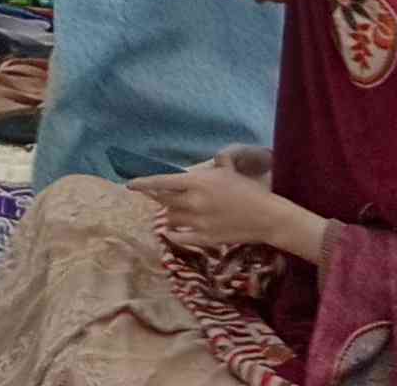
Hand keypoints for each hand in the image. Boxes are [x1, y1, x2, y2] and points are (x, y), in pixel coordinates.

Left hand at [135, 161, 323, 260]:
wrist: (266, 217)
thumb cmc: (248, 190)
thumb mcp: (229, 170)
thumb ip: (216, 162)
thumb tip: (212, 159)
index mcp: (197, 182)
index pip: (162, 182)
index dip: (143, 183)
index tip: (130, 185)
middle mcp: (194, 202)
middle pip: (163, 201)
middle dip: (157, 198)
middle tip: (155, 197)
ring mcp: (199, 222)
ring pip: (170, 218)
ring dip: (168, 215)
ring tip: (171, 211)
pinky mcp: (206, 238)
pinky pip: (180, 237)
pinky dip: (172, 234)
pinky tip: (170, 231)